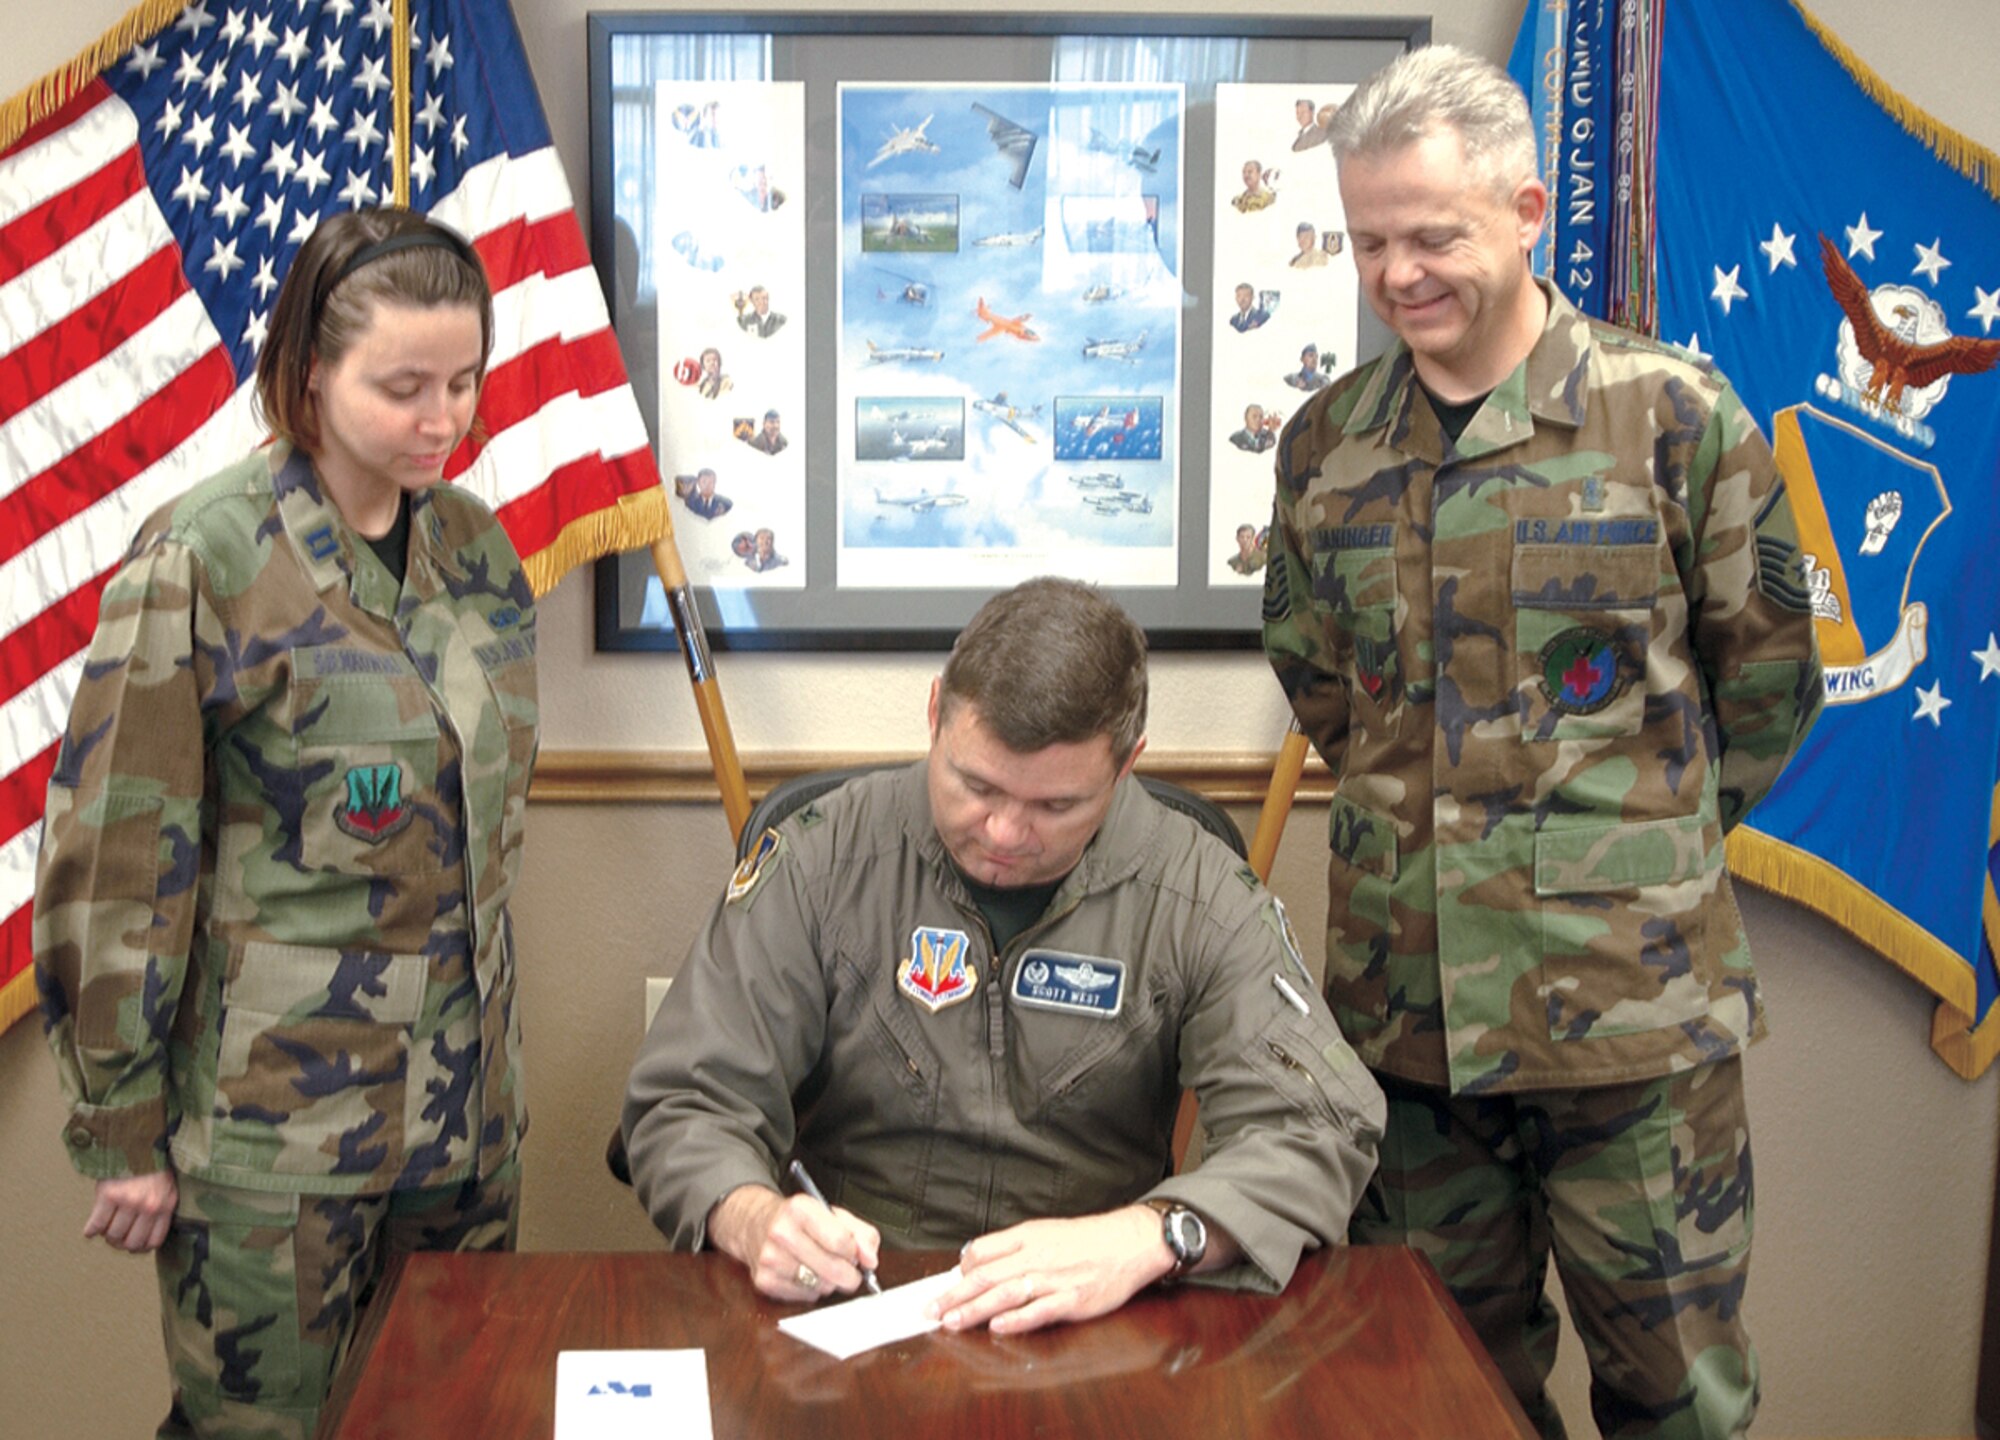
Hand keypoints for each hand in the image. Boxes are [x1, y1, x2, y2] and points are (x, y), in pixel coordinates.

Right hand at [83, 1171, 176, 1252]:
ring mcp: (128, 1201)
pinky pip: (97, 1224)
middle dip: (120, 1243)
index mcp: (165, 1205)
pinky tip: (91, 1229)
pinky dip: (91, 1230)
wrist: (138, 1140)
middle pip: (130, 1242)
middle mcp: (148, 1206)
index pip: (153, 1242)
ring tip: (105, 1227)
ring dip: (106, 1235)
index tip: (132, 1244)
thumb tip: (144, 1241)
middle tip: (114, 1236)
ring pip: (113, 1235)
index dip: (140, 1247)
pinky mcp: (108, 1195)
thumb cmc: (152, 1166)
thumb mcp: (167, 1187)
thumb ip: (160, 1210)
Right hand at [708, 1184, 880, 1303]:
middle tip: (849, 1270)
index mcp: (800, 1209)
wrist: (754, 1223)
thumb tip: (870, 1260)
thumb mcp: (832, 1214)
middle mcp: (781, 1232)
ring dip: (829, 1281)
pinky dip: (812, 1290)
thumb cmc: (799, 1220)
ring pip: (821, 1286)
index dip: (855, 1251)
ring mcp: (770, 1259)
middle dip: (849, 1274)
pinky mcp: (764, 1281)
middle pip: (833, 1268)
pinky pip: (805, 1296)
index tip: (854, 1252)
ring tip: (821, 1266)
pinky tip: (805, 1274)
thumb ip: (861, 1233)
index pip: (842, 1241)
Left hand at [927, 1206, 1172, 1336]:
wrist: (1128, 1242)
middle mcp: (1037, 1255)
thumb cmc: (1086, 1239)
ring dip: (975, 1309)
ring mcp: (1054, 1279)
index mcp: (1028, 1236)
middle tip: (932, 1310)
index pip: (983, 1250)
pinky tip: (997, 1327)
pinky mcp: (1072, 1299)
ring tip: (952, 1322)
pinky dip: (1016, 1319)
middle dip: (955, 1294)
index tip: (947, 1285)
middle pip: (986, 1275)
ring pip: (1006, 1294)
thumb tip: (977, 1262)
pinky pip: (1039, 1310)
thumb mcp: (1046, 1231)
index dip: (960, 1269)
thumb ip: (1013, 1247)